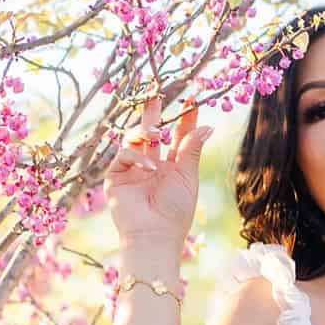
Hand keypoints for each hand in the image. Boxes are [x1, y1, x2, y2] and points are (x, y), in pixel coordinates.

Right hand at [103, 93, 212, 247]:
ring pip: (134, 139)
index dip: (184, 119)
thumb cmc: (175, 210)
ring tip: (156, 134)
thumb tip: (208, 125)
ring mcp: (133, 170)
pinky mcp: (116, 176)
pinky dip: (135, 156)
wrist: (155, 234)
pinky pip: (123, 154)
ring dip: (145, 131)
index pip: (178, 136)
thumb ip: (192, 149)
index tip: (192, 99)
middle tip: (156, 90)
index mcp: (173, 166)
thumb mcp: (187, 176)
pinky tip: (148, 166)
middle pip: (152, 132)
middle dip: (154, 112)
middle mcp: (152, 165)